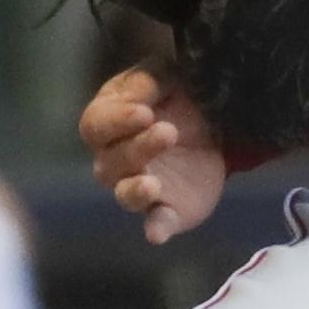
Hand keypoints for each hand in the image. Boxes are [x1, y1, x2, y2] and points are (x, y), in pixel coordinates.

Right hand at [82, 65, 225, 243]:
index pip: (95, 126)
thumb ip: (148, 80)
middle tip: (168, 132)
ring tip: (153, 184)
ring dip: (136, 190)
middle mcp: (114, 160)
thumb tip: (136, 99)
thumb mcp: (165, 74)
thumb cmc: (176, 95)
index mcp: (107, 123)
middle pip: (109, 162)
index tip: (145, 112)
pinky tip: (157, 234)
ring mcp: (140, 186)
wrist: (213, 124)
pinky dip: (156, 228)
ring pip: (125, 195)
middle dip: (138, 148)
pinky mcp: (167, 209)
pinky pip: (156, 222)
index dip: (116, 121)